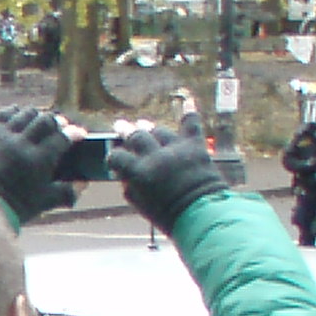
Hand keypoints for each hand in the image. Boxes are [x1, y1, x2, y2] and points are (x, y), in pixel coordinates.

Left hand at [0, 106, 76, 223]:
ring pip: (26, 114)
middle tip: (62, 127)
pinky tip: (20, 117)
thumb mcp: (45, 201)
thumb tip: (83, 183)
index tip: (80, 134)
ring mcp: (5, 138)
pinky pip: (4, 114)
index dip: (74, 133)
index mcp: (39, 160)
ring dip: (38, 115)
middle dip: (58, 122)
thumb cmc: (15, 205)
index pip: (62, 137)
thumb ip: (67, 192)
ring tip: (42, 122)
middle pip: (46, 121)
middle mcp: (22, 144)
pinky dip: (14, 112)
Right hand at [107, 123, 227, 234]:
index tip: (112, 158)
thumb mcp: (141, 205)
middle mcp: (155, 156)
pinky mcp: (195, 147)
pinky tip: (187, 100)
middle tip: (120, 125)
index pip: (117, 156)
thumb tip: (125, 176)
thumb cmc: (168, 215)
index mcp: (138, 172)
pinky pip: (191, 124)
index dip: (112, 157)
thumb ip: (130, 187)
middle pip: (136, 137)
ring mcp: (176, 149)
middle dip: (126, 131)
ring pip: (159, 131)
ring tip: (143, 124)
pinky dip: (189, 112)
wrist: (203, 213)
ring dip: (150, 128)